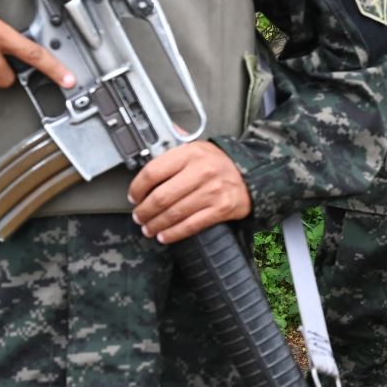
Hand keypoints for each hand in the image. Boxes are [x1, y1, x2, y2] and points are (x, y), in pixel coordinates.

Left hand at [129, 140, 251, 242]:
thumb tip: (142, 176)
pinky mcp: (222, 208)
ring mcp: (213, 190)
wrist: (252, 175)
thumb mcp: (196, 151)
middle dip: (144, 212)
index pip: (153, 172)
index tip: (134, 197)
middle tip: (139, 217)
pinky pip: (190, 225)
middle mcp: (203, 171)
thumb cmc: (218, 164)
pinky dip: (173, 234)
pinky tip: (164, 235)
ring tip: (149, 228)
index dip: (137, 189)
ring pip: (174, 214)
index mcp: (191, 153)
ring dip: (155, 225)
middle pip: (160, 197)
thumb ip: (171, 159)